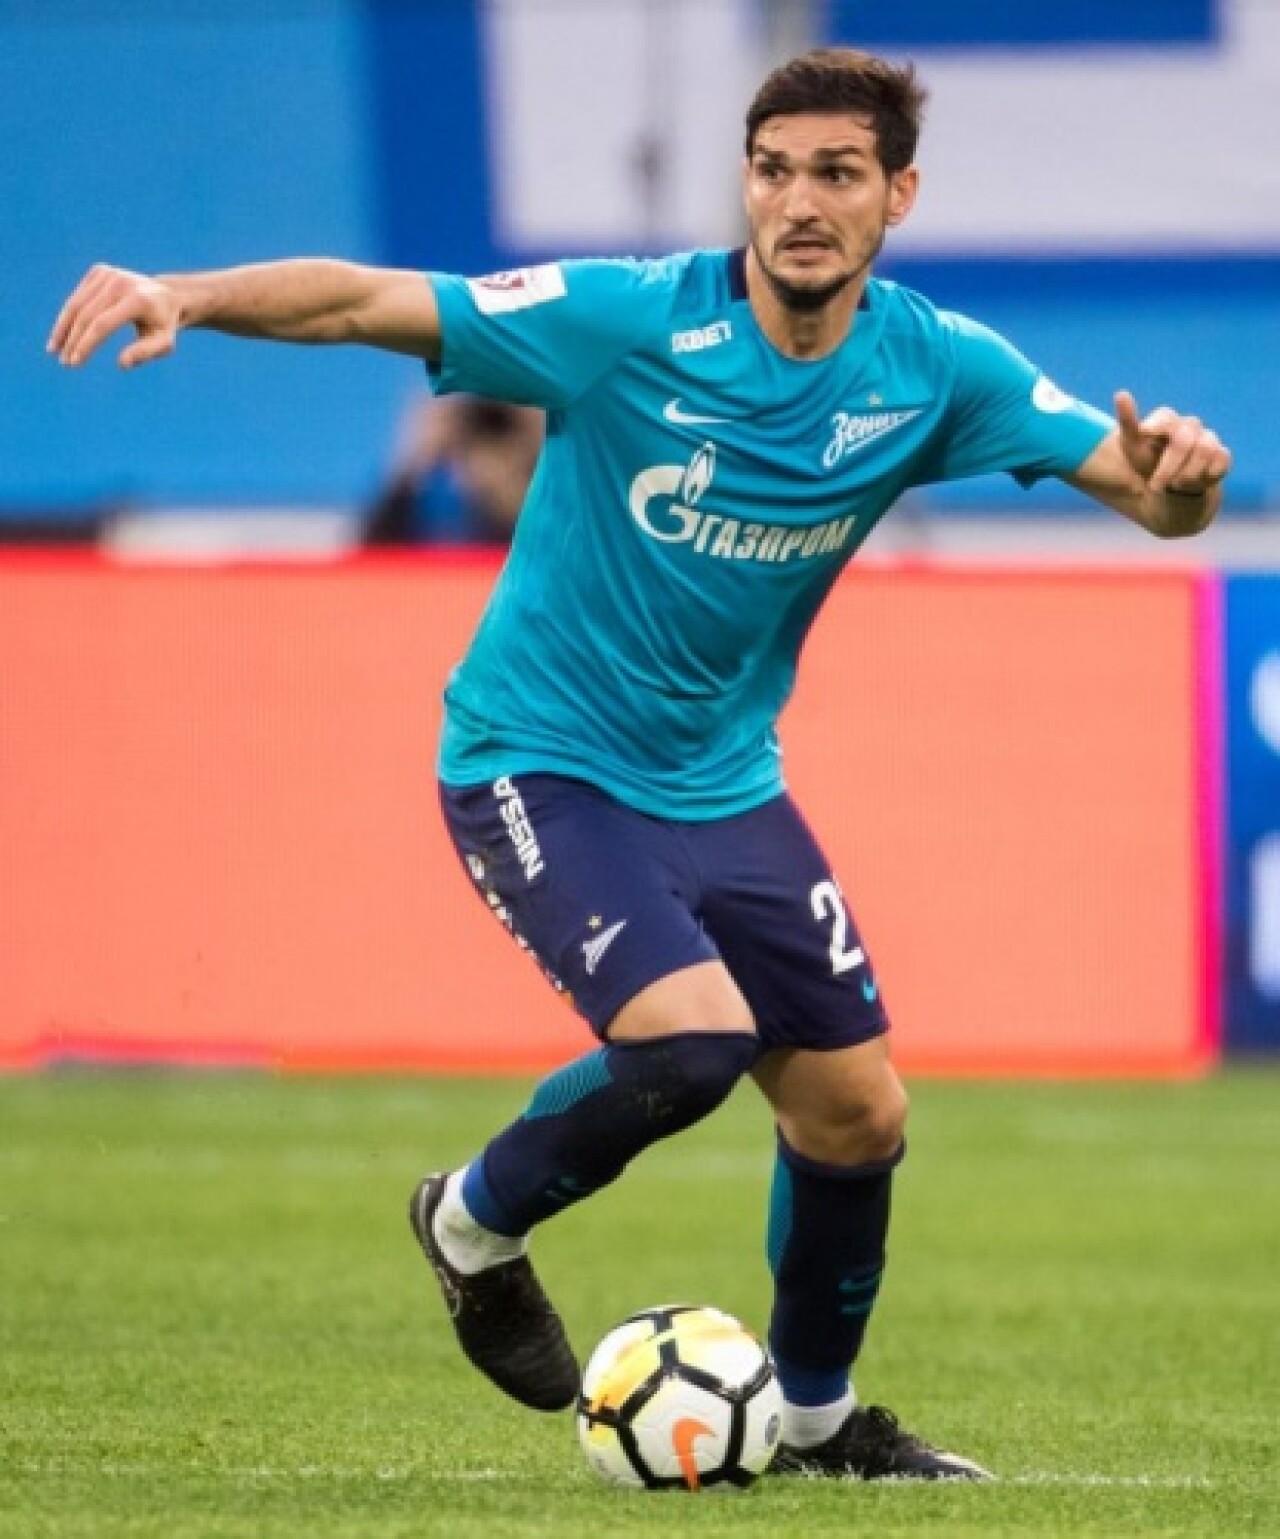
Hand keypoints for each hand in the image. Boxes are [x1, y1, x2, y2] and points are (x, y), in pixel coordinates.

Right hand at [48, 264, 181, 369]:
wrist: (167, 295)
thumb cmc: (163, 325)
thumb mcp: (163, 343)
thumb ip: (144, 353)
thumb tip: (122, 363)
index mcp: (137, 299)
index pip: (102, 324)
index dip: (86, 344)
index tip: (75, 363)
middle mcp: (120, 282)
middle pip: (87, 315)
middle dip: (73, 340)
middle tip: (65, 363)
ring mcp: (108, 273)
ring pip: (77, 304)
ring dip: (63, 328)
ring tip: (54, 350)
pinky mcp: (99, 271)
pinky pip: (79, 297)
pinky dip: (68, 316)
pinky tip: (62, 335)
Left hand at [1114, 389, 1230, 496]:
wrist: (1169, 486)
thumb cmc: (1147, 462)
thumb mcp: (1132, 446)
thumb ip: (1128, 421)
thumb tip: (1120, 393)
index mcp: (1167, 420)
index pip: (1165, 418)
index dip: (1156, 427)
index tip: (1145, 436)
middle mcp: (1189, 425)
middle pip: (1183, 440)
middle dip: (1168, 467)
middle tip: (1154, 487)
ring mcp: (1208, 438)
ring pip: (1205, 450)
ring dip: (1187, 474)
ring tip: (1175, 485)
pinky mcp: (1222, 454)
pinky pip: (1221, 461)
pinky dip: (1206, 476)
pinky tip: (1194, 484)